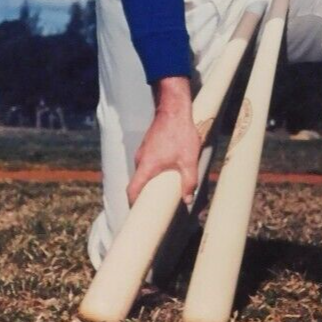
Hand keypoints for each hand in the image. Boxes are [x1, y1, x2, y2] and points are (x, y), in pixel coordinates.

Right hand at [127, 77, 200, 205]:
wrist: (174, 108)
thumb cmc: (180, 133)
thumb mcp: (188, 160)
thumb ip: (189, 181)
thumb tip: (187, 200)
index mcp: (146, 166)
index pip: (132, 190)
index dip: (133, 203)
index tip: (138, 213)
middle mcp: (140, 159)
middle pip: (138, 182)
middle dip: (145, 195)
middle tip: (155, 205)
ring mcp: (143, 151)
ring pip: (144, 172)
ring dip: (151, 181)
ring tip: (164, 189)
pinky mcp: (149, 145)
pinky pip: (148, 162)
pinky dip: (154, 170)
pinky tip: (168, 170)